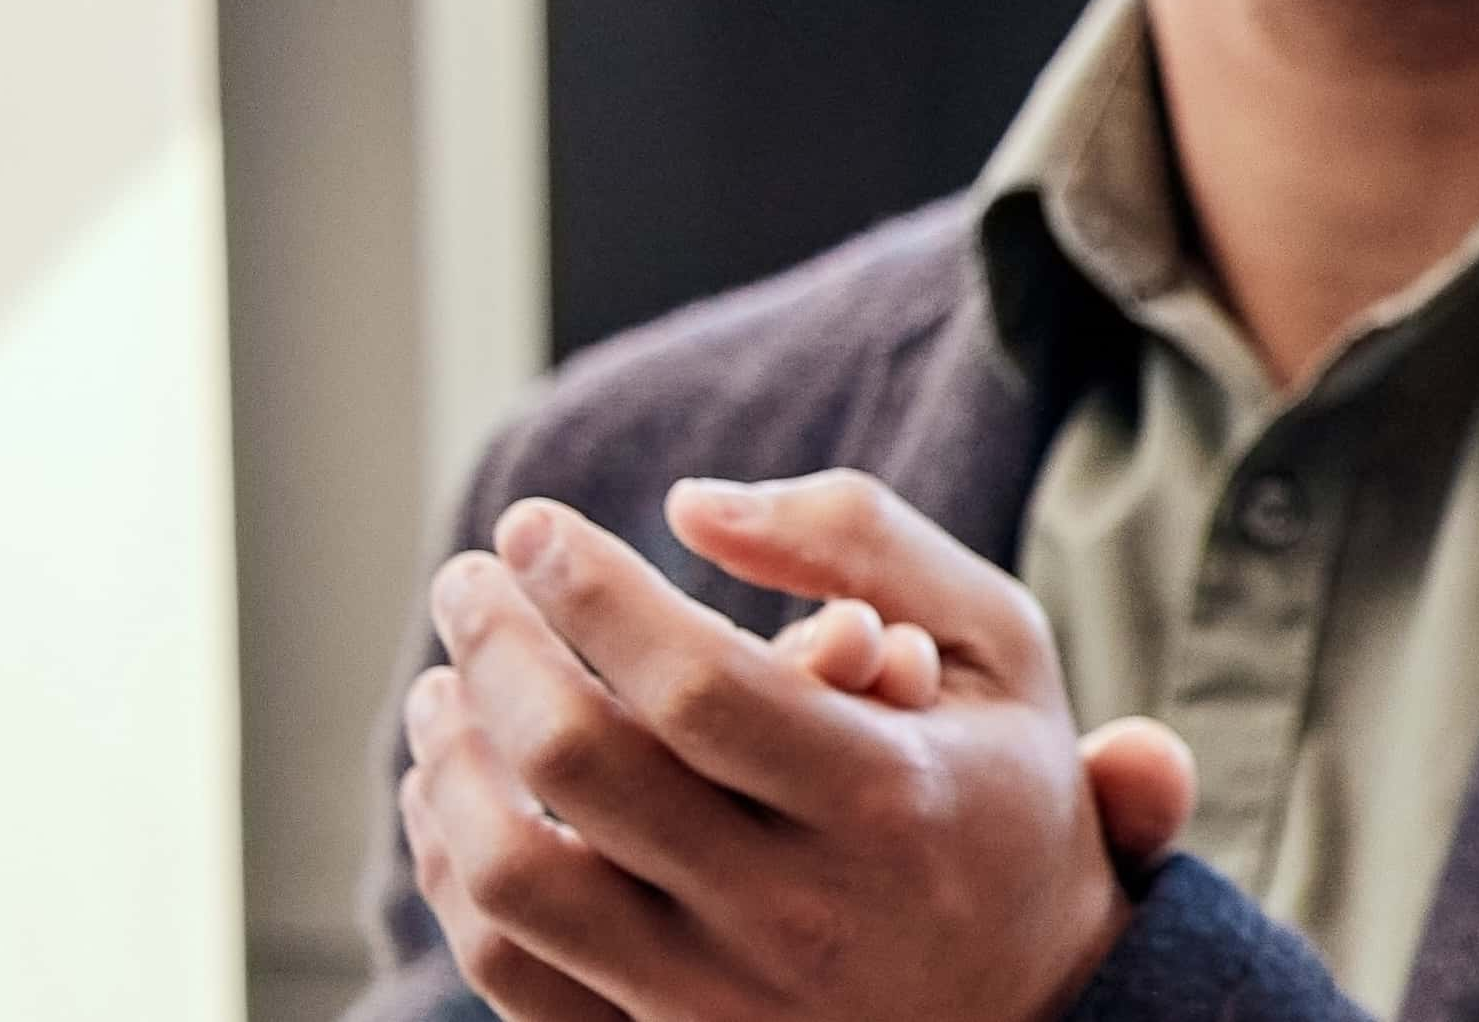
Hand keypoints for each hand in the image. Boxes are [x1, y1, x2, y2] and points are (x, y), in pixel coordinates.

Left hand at [392, 475, 1150, 1021]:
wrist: (1030, 995)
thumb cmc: (995, 791)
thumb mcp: (996, 644)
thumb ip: (866, 542)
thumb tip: (688, 505)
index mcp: (891, 796)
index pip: (697, 681)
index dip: (590, 590)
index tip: (533, 526)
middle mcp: (801, 911)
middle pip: (583, 763)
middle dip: (497, 645)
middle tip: (471, 580)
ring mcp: (723, 996)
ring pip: (515, 879)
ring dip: (452, 762)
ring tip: (448, 688)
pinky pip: (506, 968)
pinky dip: (453, 869)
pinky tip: (457, 791)